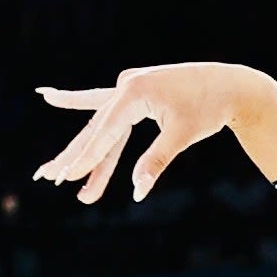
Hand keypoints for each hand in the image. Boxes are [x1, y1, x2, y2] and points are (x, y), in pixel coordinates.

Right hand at [33, 62, 276, 202]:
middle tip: (46, 178)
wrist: (229, 85)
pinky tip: (49, 97)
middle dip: (75, 157)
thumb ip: (156, 161)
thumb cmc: (209, 108)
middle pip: (96, 129)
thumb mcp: (182, 135)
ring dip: (83, 151)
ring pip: (100, 126)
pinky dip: (76, 102)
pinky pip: (102, 103)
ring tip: (50, 172)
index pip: (106, 132)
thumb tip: (137, 191)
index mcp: (135, 91)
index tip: (67, 176)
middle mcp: (126, 85)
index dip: (87, 158)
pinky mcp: (133, 92)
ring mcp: (127, 87)